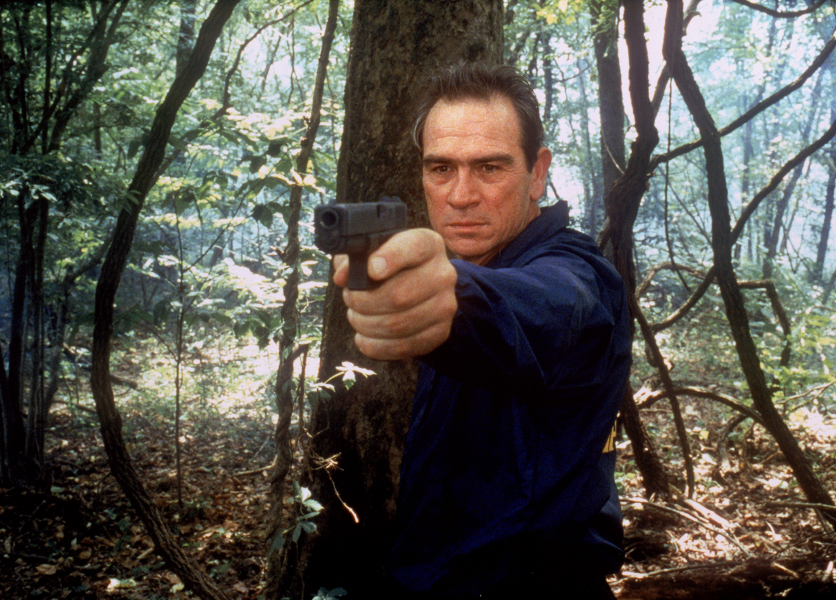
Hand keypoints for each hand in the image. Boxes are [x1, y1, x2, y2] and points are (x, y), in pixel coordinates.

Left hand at [333, 228, 457, 359]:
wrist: (420, 291)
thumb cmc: (390, 268)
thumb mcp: (371, 253)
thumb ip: (354, 258)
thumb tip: (343, 276)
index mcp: (428, 245)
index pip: (414, 248)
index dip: (390, 258)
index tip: (370, 270)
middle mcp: (443, 274)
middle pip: (399, 295)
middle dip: (363, 301)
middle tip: (350, 300)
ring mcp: (445, 305)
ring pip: (397, 324)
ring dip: (366, 324)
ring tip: (356, 317)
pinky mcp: (440, 332)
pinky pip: (403, 346)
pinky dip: (375, 345)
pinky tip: (364, 337)